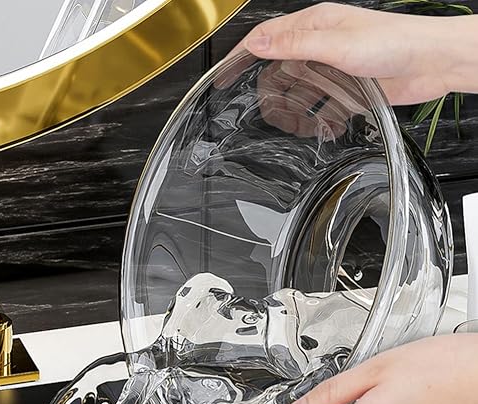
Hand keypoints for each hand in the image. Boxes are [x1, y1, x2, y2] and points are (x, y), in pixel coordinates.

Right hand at [231, 3, 477, 104]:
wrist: (431, 63)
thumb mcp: (336, 43)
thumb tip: (258, 44)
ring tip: (290, 123)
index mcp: (315, 25)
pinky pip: (322, 104)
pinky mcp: (347, 87)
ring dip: (294, 107)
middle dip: (269, 90)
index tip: (224, 73)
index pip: (267, 37)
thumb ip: (295, 45)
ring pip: (300, 89)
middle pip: (280, 68)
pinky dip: (317, 116)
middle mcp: (321, 45)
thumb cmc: (393, 43)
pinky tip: (319, 125)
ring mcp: (333, 67)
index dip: (242, 55)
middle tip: (262, 110)